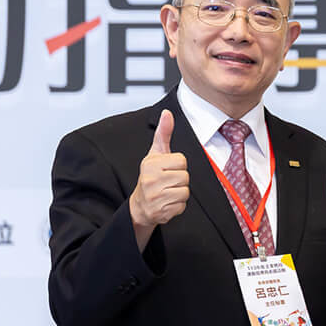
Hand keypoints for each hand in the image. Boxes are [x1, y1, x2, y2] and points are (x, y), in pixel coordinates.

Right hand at [129, 109, 189, 228]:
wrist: (140, 205)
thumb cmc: (151, 176)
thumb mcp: (155, 154)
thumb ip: (163, 133)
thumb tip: (167, 113)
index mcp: (151, 164)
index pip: (181, 161)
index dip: (178, 165)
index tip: (168, 169)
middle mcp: (151, 180)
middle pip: (185, 177)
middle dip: (179, 180)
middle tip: (168, 182)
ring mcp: (155, 197)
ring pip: (185, 191)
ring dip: (180, 193)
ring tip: (168, 191)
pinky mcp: (161, 212)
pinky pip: (182, 206)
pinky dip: (177, 206)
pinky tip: (167, 202)